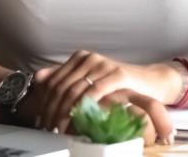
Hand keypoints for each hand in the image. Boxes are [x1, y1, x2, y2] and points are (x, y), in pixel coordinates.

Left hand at [32, 50, 178, 144]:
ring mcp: (103, 64)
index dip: (45, 102)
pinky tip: (79, 118)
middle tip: (49, 129)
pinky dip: (85, 105)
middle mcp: (89, 58)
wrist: (149, 82)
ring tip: (61, 129)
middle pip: (62, 86)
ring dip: (65, 112)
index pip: (53, 81)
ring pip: (75, 90)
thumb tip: (38, 77)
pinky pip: (96, 90)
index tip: (41, 121)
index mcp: (79, 58)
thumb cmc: (118, 85)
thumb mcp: (88, 81)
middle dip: (52, 111)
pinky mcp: (118, 74)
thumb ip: (64, 78)